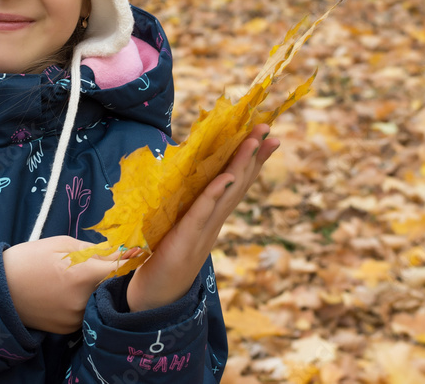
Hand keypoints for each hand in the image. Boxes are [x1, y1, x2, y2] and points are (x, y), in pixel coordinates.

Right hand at [3, 235, 132, 332]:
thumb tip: (118, 251)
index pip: (121, 268)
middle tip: (103, 263)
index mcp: (83, 275)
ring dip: (96, 290)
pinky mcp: (68, 329)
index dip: (131, 259)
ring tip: (78, 278)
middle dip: (111, 274)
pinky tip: (68, 293)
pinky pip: (85, 313)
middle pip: (110, 286)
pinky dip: (83, 302)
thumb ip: (92, 249)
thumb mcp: (60, 244)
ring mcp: (76, 318)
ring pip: (98, 301)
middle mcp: (83, 301)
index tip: (139, 252)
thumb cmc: (28, 259)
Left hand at [126, 124, 279, 311]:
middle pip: (238, 183)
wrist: (155, 296)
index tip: (265, 135)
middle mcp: (214, 220)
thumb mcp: (178, 225)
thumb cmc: (163, 259)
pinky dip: (214, 194)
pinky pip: (202, 212)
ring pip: (226, 193)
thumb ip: (187, 206)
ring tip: (253, 141)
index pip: (235, 182)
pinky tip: (224, 178)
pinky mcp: (186, 237)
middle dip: (254, 155)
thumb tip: (185, 177)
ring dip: (240, 166)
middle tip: (269, 129)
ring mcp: (204, 229)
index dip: (251, 159)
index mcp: (211, 215)